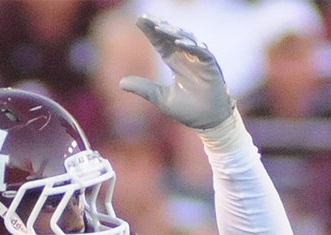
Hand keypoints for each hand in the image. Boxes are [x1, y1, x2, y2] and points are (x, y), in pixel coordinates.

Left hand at [119, 14, 234, 129]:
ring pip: (186, 39)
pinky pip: (201, 51)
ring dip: (173, 33)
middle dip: (159, 26)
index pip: (160, 43)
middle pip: (172, 36)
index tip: (139, 20)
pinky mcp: (211, 66)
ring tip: (159, 27)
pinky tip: (178, 42)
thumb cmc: (188, 110)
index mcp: (175, 63)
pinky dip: (190, 46)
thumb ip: (143, 88)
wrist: (208, 122)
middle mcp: (186, 58)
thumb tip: (120, 83)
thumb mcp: (160, 98)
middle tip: (145, 17)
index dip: (151, 32)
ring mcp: (199, 60)